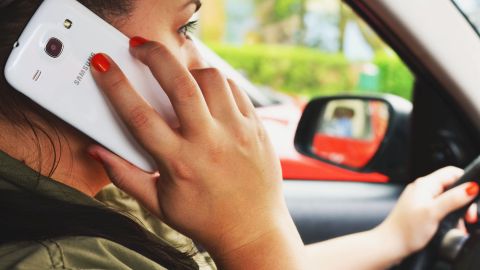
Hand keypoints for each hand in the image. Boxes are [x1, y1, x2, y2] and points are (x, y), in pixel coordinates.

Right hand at [87, 38, 303, 266]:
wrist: (252, 229)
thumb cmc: (204, 218)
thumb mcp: (158, 204)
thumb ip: (125, 176)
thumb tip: (98, 151)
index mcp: (179, 163)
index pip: (139, 116)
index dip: (115, 85)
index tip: (102, 64)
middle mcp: (209, 143)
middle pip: (180, 85)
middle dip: (155, 56)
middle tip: (140, 47)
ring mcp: (236, 132)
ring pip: (212, 79)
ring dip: (189, 69)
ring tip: (178, 76)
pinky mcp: (256, 127)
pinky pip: (235, 89)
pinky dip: (216, 83)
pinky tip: (206, 91)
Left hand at [377, 167, 478, 257]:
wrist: (390, 245)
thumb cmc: (406, 229)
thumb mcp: (433, 212)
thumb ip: (453, 198)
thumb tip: (471, 187)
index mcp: (425, 184)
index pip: (452, 172)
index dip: (466, 181)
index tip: (474, 196)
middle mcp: (422, 189)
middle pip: (452, 187)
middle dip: (464, 201)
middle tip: (469, 216)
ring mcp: (421, 200)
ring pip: (448, 200)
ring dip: (458, 212)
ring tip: (460, 225)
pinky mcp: (421, 211)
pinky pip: (441, 210)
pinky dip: (449, 218)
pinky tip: (451, 228)